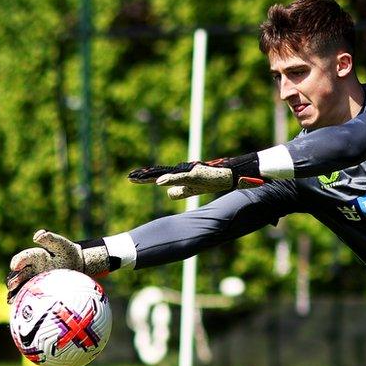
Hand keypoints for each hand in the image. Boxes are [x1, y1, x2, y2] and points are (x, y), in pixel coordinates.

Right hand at [5, 230, 109, 303]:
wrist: (77, 266)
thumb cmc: (69, 254)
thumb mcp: (62, 245)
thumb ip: (51, 239)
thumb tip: (37, 235)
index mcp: (36, 256)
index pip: (25, 257)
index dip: (19, 261)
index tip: (15, 266)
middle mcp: (31, 268)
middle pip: (18, 274)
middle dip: (14, 279)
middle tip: (11, 285)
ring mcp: (33, 279)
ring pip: (19, 285)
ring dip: (14, 292)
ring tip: (10, 298)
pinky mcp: (36, 289)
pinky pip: (26, 294)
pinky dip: (20, 299)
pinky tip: (16, 305)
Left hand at [128, 154, 263, 199]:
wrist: (236, 174)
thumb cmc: (218, 179)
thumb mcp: (196, 188)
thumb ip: (183, 190)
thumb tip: (168, 194)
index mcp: (182, 176)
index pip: (161, 176)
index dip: (147, 178)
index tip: (132, 179)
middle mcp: (184, 172)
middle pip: (160, 173)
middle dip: (144, 176)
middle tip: (129, 177)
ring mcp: (190, 172)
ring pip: (167, 174)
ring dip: (152, 177)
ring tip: (138, 178)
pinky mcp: (198, 174)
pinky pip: (181, 178)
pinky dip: (170, 179)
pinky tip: (159, 183)